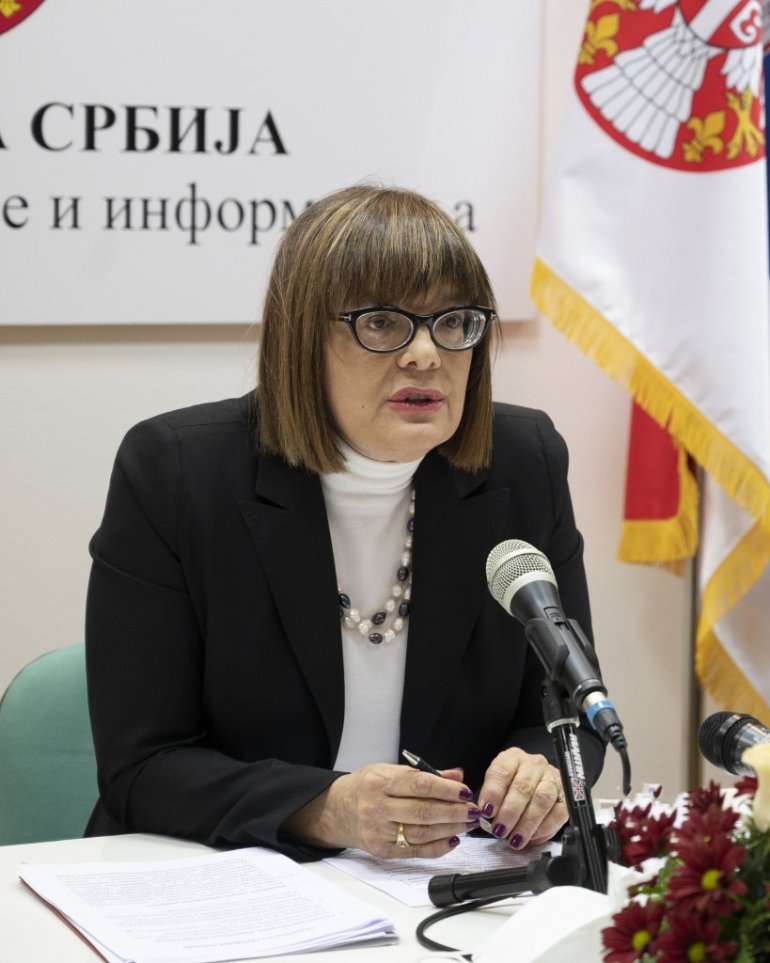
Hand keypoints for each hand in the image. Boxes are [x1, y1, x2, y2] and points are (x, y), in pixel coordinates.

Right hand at [282, 763, 476, 857]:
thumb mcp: (390, 769)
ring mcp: (378, 830)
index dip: (446, 789)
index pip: (419, 785)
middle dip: (453, 811)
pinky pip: (415, 851)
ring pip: (422, 832)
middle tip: (473, 810)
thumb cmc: (367, 786)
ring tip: (467, 823)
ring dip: (450, 829)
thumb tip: (456, 776)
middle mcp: (377, 806)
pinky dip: (437, 847)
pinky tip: (452, 839)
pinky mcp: (382, 850)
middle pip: (423, 811)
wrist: (338, 810)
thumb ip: (424, 773)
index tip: (465, 791)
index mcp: (379, 781)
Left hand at [475, 748, 566, 849]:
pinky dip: (544, 828)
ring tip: (515, 839)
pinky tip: (532, 837)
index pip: (502, 771)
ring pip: (542, 799)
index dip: (494, 792)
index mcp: (513, 758)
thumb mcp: (498, 786)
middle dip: (510, 812)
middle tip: (500, 830)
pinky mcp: (566, 795)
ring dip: (527, 823)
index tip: (486, 811)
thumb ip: (490, 800)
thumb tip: (485, 818)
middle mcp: (534, 764)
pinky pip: (558, 813)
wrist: (538, 784)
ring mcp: (552, 778)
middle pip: (523, 786)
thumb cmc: (512, 787)